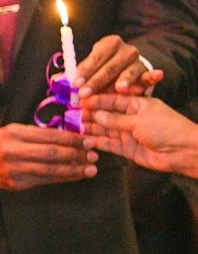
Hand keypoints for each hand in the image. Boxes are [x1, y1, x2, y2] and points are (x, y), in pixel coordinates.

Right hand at [0, 123, 96, 190]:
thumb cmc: (0, 140)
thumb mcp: (16, 130)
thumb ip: (39, 134)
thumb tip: (72, 138)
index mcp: (14, 134)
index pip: (49, 136)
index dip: (71, 140)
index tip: (88, 141)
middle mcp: (12, 152)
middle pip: (51, 154)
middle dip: (76, 155)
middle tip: (94, 155)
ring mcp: (13, 170)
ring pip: (50, 171)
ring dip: (73, 170)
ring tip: (90, 169)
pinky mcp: (15, 184)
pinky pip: (44, 181)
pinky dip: (62, 178)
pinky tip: (74, 176)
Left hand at [75, 35, 160, 95]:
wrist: (129, 66)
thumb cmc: (105, 67)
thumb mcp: (91, 67)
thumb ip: (77, 73)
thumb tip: (56, 80)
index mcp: (107, 44)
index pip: (95, 58)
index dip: (84, 71)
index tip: (75, 84)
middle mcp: (124, 50)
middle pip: (109, 67)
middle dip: (97, 81)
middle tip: (85, 94)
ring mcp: (138, 61)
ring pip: (129, 71)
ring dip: (123, 80)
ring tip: (119, 88)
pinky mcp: (148, 71)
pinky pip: (150, 75)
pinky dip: (153, 76)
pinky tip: (157, 76)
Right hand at [81, 94, 197, 177]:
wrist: (183, 153)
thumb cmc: (167, 129)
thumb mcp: (140, 120)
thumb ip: (116, 119)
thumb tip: (96, 115)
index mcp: (138, 105)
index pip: (113, 100)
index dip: (97, 100)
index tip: (80, 100)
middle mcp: (131, 118)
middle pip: (106, 115)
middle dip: (90, 114)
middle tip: (71, 113)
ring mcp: (128, 134)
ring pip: (105, 129)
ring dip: (90, 128)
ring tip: (72, 126)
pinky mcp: (126, 149)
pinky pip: (108, 144)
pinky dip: (96, 142)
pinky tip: (83, 140)